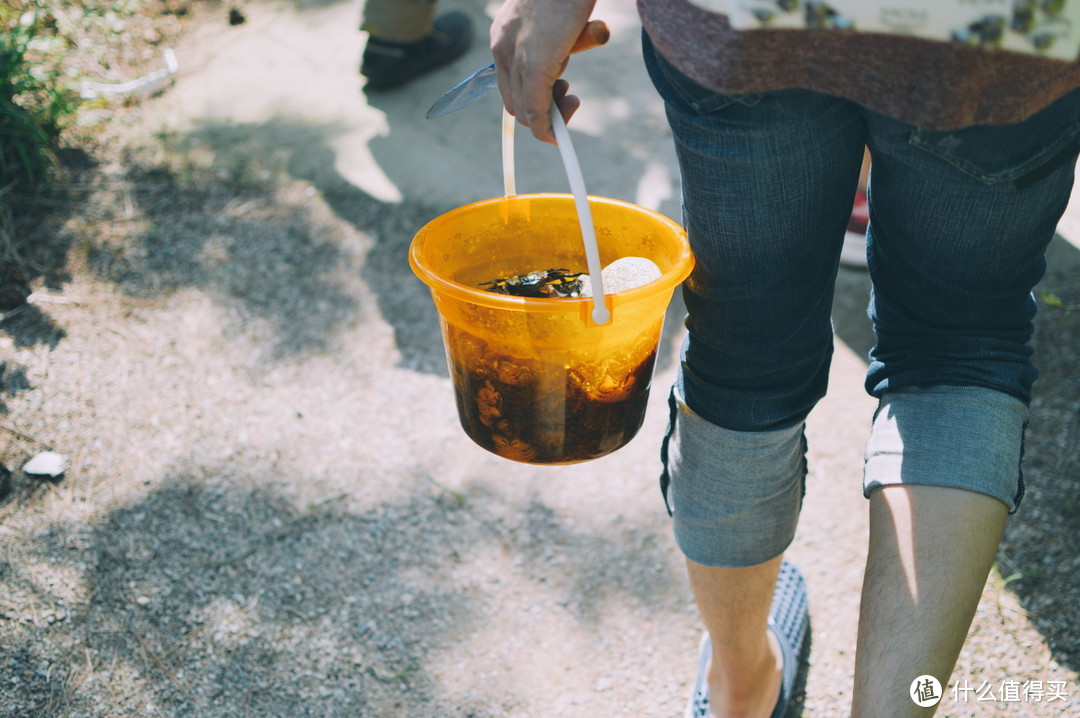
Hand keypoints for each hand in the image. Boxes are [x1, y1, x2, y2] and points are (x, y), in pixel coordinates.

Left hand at [490, 0, 599, 142]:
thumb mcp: (564, 12)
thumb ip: (566, 32)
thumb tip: (593, 35)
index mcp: (505, 33)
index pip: (511, 80)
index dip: (533, 97)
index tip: (559, 94)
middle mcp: (502, 47)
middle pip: (514, 100)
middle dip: (543, 111)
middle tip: (571, 100)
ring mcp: (517, 58)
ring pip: (524, 109)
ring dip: (551, 116)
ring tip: (573, 99)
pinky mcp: (536, 66)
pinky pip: (536, 111)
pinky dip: (547, 129)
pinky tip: (558, 136)